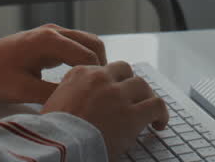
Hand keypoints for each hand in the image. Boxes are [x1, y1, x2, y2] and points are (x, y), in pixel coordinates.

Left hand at [0, 24, 107, 102]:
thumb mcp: (23, 89)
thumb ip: (53, 93)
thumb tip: (79, 99)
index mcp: (49, 40)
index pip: (87, 55)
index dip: (98, 74)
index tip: (100, 93)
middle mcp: (54, 31)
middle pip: (93, 43)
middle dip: (102, 65)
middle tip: (102, 89)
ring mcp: (52, 33)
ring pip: (87, 42)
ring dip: (94, 60)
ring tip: (94, 85)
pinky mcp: (50, 39)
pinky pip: (76, 45)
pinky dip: (85, 58)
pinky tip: (82, 78)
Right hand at [42, 62, 169, 158]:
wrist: (58, 145)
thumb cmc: (52, 131)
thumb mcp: (53, 102)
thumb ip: (68, 94)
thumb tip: (76, 101)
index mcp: (79, 74)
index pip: (103, 69)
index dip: (111, 82)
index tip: (114, 93)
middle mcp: (100, 79)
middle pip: (125, 71)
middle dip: (130, 84)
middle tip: (133, 99)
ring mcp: (118, 95)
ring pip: (142, 85)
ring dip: (146, 97)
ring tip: (149, 112)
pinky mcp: (132, 115)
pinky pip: (156, 106)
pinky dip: (162, 113)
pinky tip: (159, 124)